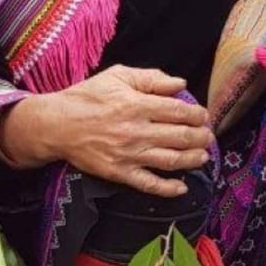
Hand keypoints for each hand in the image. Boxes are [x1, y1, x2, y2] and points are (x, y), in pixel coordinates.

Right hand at [0, 65, 212, 197]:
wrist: (57, 125)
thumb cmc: (87, 97)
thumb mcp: (118, 76)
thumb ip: (151, 78)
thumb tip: (180, 84)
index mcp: (136, 105)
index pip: (179, 111)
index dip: (198, 115)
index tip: (204, 116)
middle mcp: (136, 131)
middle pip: (180, 137)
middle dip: (201, 137)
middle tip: (208, 136)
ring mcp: (129, 155)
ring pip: (170, 161)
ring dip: (193, 160)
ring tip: (203, 157)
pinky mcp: (119, 173)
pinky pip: (149, 184)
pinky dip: (168, 189)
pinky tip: (182, 188)